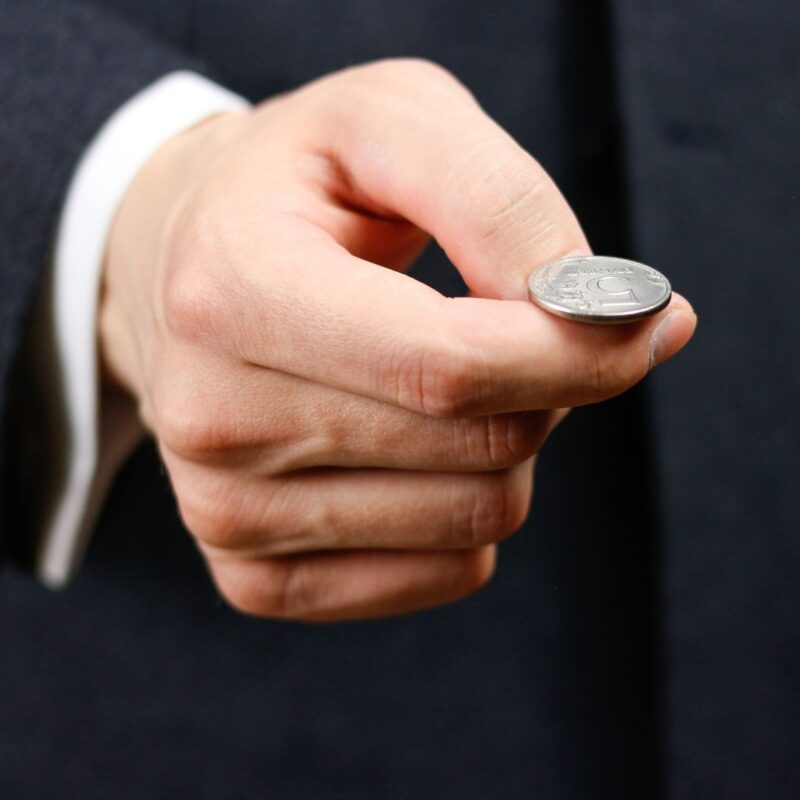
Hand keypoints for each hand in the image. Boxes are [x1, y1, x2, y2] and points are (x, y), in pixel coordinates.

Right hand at [100, 59, 695, 620]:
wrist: (182, 266)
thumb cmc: (296, 187)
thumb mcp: (389, 120)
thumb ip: (500, 197)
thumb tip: (605, 313)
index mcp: (232, 289)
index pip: (449, 366)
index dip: (576, 350)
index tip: (641, 319)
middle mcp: (212, 419)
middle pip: (480, 446)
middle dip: (544, 383)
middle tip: (511, 325)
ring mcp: (226, 513)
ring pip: (475, 517)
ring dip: (508, 442)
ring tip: (444, 378)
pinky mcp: (257, 575)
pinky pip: (444, 571)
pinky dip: (469, 508)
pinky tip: (416, 446)